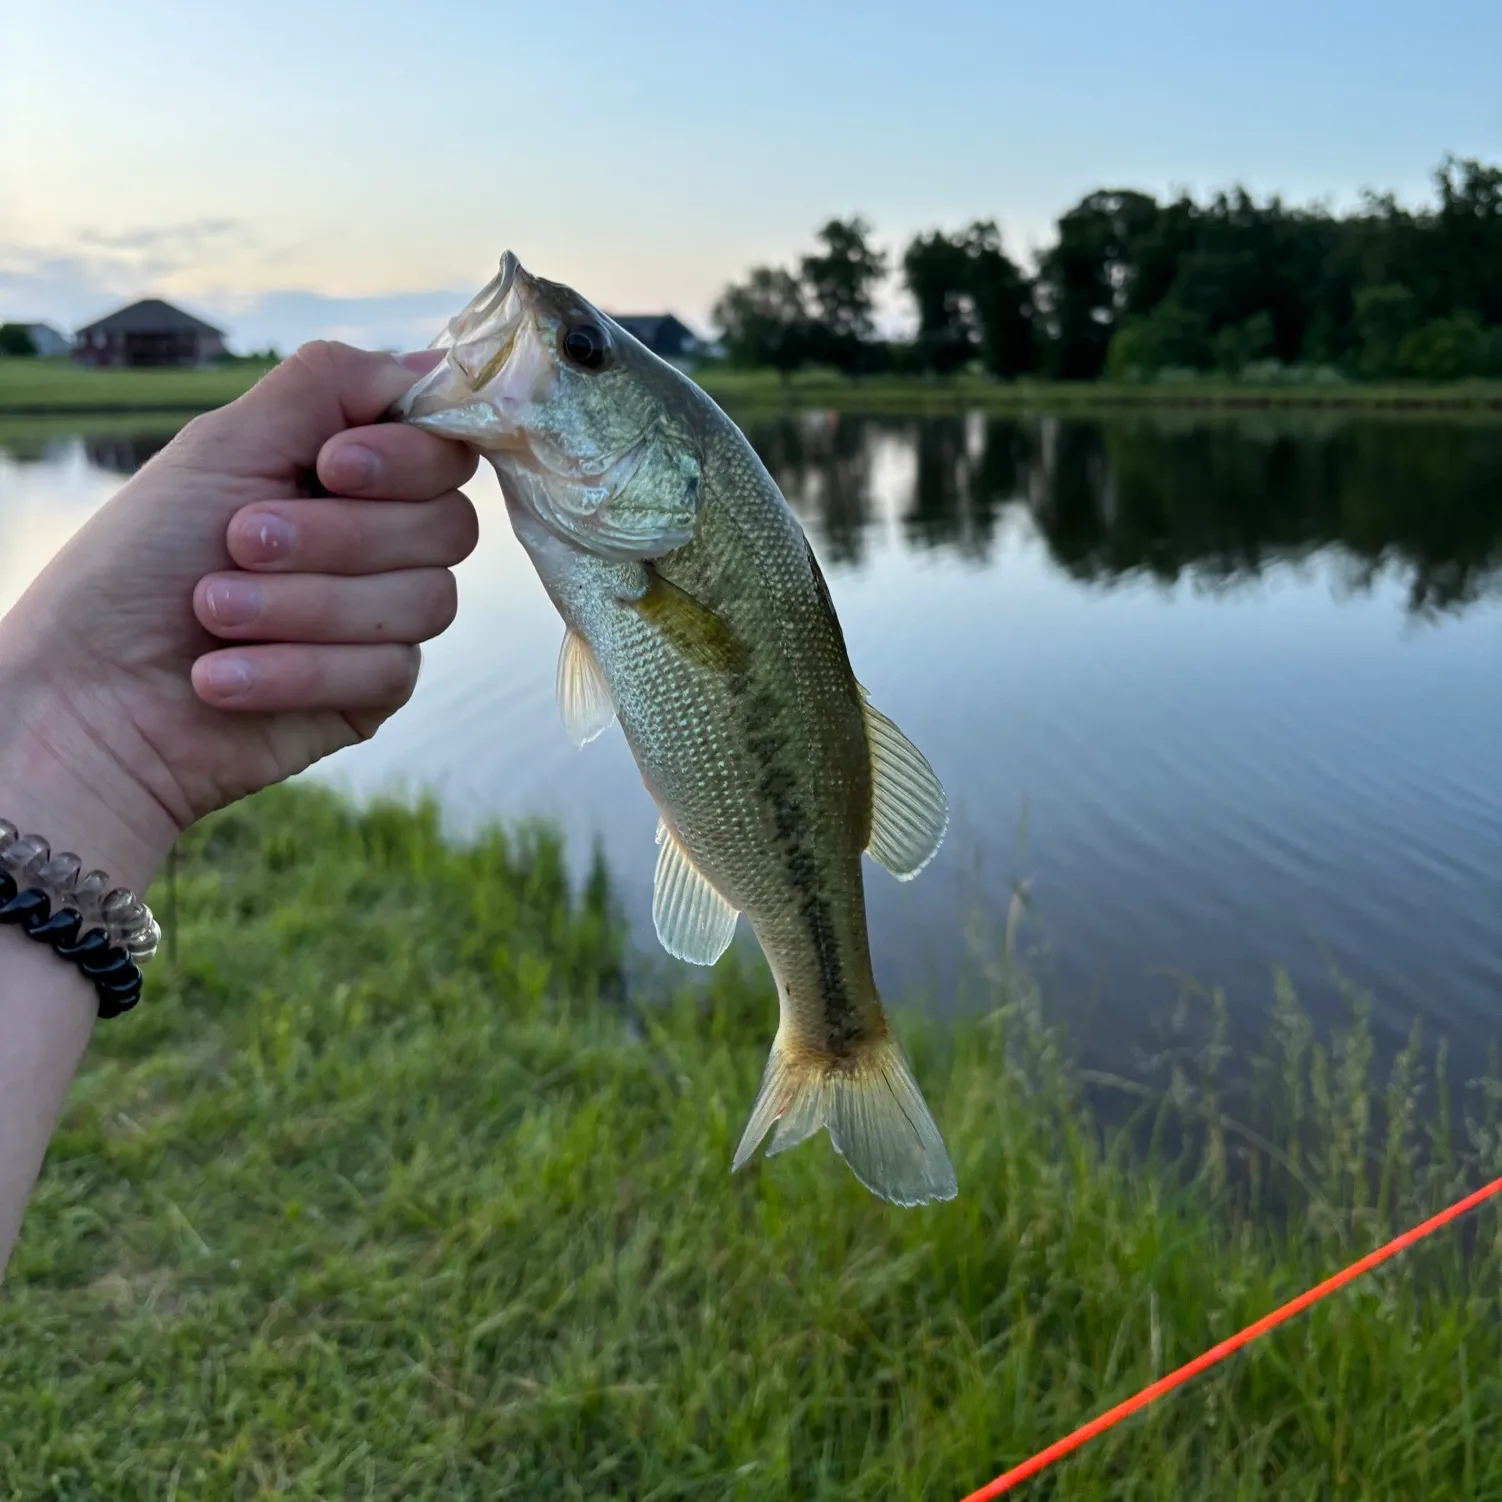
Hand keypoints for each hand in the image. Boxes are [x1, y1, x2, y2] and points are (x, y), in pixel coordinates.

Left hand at [0, 342, 478, 891]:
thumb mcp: (223, 448)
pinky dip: (296, 670)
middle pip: (448, 526)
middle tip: (240, 541)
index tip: (331, 467)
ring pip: (426, 602)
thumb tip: (430, 360)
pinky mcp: (373, 693)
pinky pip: (390, 672)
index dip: (407, 459)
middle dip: (339, 538)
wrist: (88, 696)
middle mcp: (380, 545)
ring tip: (212, 612)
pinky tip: (222, 679)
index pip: (446, 452)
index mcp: (350, 478)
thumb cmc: (137, 565)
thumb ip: (327, 388)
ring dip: (305, 606)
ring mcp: (383, 621)